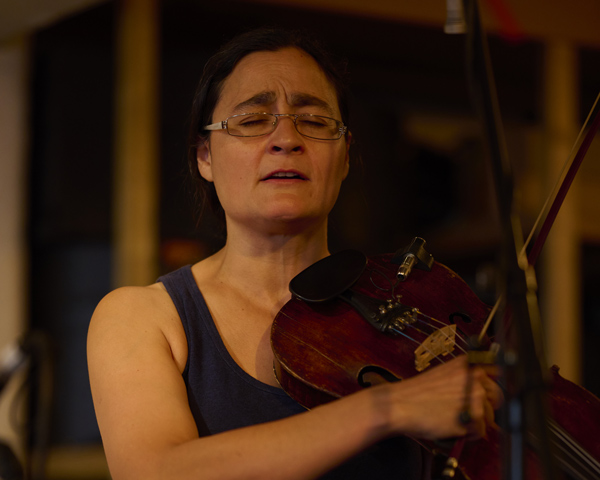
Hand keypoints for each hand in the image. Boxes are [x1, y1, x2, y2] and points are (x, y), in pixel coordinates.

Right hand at [376, 355, 502, 440]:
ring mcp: (475, 397)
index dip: (491, 389)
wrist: (399, 404)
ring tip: (453, 422)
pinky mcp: (473, 416)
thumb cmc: (417, 393)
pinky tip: (450, 428)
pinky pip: (479, 432)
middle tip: (470, 415)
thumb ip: (463, 379)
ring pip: (488, 418)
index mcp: (467, 365)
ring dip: (474, 423)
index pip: (495, 375)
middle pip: (497, 398)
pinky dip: (467, 435)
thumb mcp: (443, 375)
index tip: (490, 398)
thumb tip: (482, 392)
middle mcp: (475, 377)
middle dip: (487, 409)